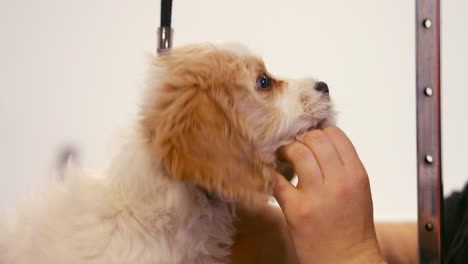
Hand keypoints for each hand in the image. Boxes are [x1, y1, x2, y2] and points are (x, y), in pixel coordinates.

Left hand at [273, 126, 385, 263]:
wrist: (347, 262)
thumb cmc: (352, 227)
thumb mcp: (358, 190)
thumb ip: (342, 165)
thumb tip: (319, 140)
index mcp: (356, 175)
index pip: (335, 134)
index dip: (320, 132)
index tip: (310, 139)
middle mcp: (339, 183)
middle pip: (315, 139)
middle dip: (301, 139)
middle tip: (294, 146)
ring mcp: (317, 197)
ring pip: (297, 153)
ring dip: (285, 150)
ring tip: (282, 156)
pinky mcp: (297, 211)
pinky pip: (278, 180)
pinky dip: (272, 174)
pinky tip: (272, 174)